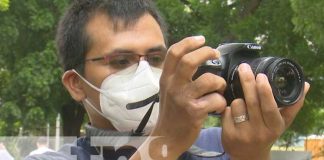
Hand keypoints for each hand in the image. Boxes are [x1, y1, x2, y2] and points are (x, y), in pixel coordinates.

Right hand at [132, 36, 226, 158]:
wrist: (167, 137)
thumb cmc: (172, 112)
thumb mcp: (168, 89)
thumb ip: (178, 75)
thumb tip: (197, 57)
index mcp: (166, 78)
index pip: (174, 52)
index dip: (189, 41)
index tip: (202, 39)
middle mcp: (173, 86)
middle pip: (190, 61)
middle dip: (207, 52)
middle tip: (216, 54)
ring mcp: (183, 98)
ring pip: (209, 80)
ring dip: (220, 82)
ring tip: (219, 88)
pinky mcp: (194, 112)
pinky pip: (216, 100)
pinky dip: (221, 102)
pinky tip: (217, 107)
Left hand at [221, 63, 309, 159]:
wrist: (249, 155)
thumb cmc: (267, 133)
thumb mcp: (282, 122)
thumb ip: (293, 104)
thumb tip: (305, 85)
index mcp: (274, 126)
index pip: (269, 107)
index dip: (265, 91)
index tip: (261, 75)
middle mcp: (260, 131)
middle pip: (252, 102)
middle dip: (247, 82)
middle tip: (244, 67)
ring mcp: (243, 134)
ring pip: (237, 105)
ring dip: (237, 99)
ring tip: (242, 103)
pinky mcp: (229, 135)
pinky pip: (226, 112)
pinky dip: (228, 109)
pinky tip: (232, 113)